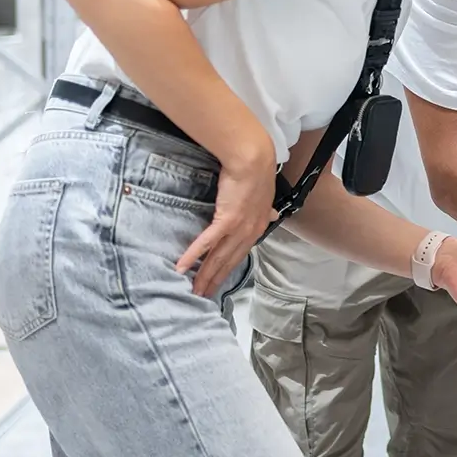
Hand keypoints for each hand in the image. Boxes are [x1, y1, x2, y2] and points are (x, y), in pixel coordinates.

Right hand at [179, 152, 276, 297]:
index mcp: (258, 228)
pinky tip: (182, 267)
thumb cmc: (256, 175)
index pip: (240, 254)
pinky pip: (207, 242)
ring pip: (218, 257)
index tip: (218, 282)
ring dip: (204, 274)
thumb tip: (274, 214)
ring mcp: (238, 228)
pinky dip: (194, 255)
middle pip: (229, 261)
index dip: (228, 270)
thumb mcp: (265, 197)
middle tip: (202, 295)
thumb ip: (266, 210)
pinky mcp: (226, 221)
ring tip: (193, 289)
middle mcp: (250, 233)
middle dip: (215, 280)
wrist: (252, 161)